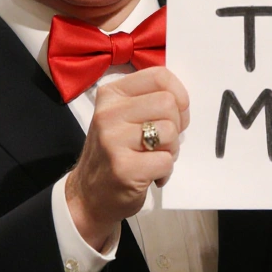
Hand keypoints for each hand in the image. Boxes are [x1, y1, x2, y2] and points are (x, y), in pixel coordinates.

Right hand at [65, 66, 190, 249]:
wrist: (89, 195)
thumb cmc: (115, 153)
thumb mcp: (122, 117)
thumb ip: (148, 100)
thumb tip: (182, 98)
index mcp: (111, 95)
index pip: (159, 76)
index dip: (179, 94)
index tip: (177, 112)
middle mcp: (108, 114)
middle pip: (168, 103)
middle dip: (176, 125)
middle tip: (164, 141)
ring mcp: (113, 141)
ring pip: (170, 131)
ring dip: (171, 149)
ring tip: (154, 158)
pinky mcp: (123, 168)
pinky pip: (166, 161)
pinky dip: (166, 171)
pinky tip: (150, 175)